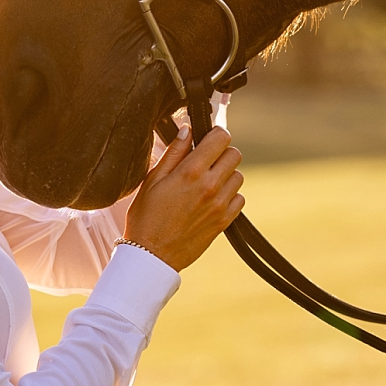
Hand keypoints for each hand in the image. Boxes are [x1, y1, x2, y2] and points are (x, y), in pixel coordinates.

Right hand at [123, 126, 244, 271]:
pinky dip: (229, 196)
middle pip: (234, 154)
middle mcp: (210, 186)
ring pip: (238, 176)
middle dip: (221, 153)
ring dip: (225, 175)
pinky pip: (240, 199)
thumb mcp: (152, 180)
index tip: (206, 139)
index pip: (221, 138)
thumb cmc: (146, 216)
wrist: (151, 255)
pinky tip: (211, 200)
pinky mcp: (224, 221)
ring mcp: (220, 205)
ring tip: (206, 183)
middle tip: (204, 161)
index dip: (214, 134)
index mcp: (191, 171)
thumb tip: (187, 129)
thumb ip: (173, 152)